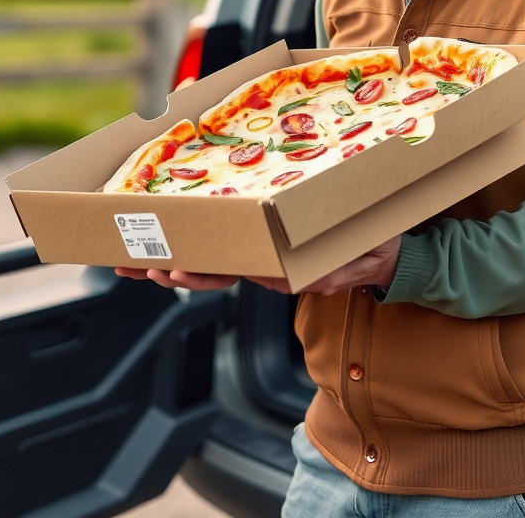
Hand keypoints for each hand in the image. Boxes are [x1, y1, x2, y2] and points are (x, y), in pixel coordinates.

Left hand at [113, 234, 401, 295]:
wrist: (385, 256)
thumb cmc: (374, 251)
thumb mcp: (361, 259)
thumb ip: (338, 270)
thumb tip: (310, 278)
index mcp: (285, 273)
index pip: (236, 274)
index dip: (202, 274)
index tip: (175, 270)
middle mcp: (269, 269)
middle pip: (213, 272)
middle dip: (173, 270)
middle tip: (140, 266)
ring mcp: (266, 260)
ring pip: (214, 265)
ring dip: (176, 263)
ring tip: (140, 261)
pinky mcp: (268, 248)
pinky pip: (228, 253)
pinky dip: (199, 250)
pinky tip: (174, 245)